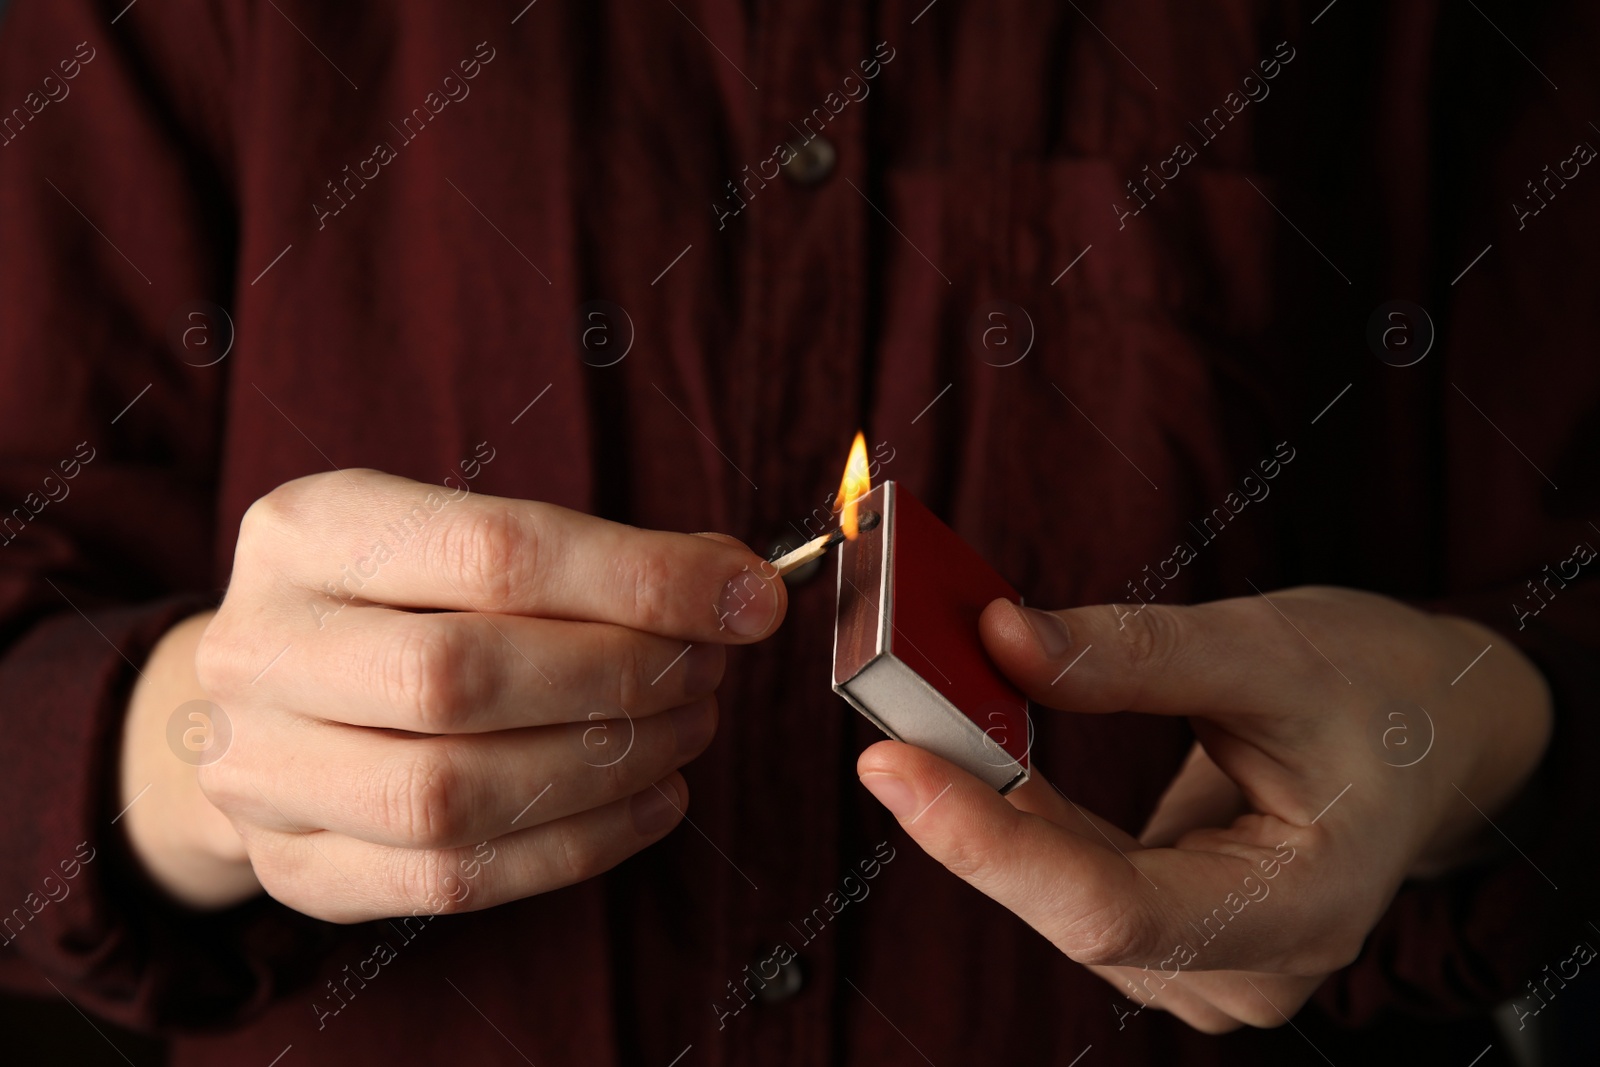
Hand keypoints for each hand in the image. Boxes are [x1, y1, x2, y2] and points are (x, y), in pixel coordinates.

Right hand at [119, 469, 784, 918]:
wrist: (266, 697)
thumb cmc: (397, 602)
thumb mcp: (460, 539)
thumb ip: (586, 558)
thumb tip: (735, 587)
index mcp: (307, 532)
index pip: (494, 552)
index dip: (641, 578)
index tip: (747, 596)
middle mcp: (259, 648)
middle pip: (460, 675)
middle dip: (622, 674)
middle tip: (708, 669)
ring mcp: (261, 769)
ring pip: (451, 792)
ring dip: (607, 766)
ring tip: (687, 729)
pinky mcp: (297, 866)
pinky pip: (454, 878)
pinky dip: (580, 844)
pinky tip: (652, 799)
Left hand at [856, 586, 1551, 1031]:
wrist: (1436, 731)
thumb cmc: (1379, 688)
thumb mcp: (1268, 649)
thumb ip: (1133, 656)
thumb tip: (997, 640)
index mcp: (1304, 907)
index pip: (1115, 910)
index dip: (992, 845)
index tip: (896, 766)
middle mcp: (1252, 967)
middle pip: (1075, 908)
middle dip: (974, 815)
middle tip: (888, 725)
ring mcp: (1213, 964)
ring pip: (1064, 900)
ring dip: (992, 815)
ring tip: (929, 726)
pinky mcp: (1179, 937)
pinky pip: (1076, 885)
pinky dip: (1023, 821)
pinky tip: (982, 759)